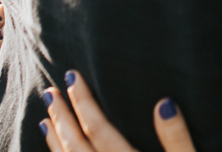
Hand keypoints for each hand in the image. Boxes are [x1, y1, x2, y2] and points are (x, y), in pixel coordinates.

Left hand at [42, 72, 195, 151]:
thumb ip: (177, 139)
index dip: (83, 102)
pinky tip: (56, 151)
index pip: (99, 129)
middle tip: (49, 92)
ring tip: (44, 119)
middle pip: (77, 145)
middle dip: (62, 117)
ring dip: (55, 140)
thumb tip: (165, 103)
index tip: (72, 76)